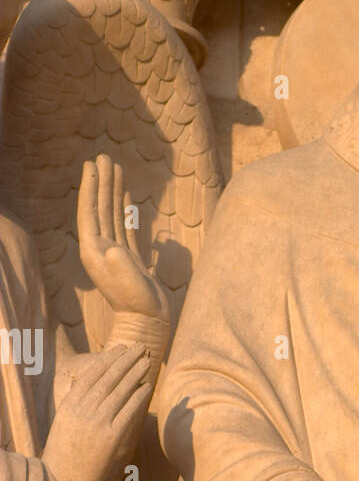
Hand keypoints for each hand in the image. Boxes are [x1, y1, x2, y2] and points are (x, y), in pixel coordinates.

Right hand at [41, 343, 152, 480]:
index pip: (91, 375)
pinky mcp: (110, 438)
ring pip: (120, 391)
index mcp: (68, 405)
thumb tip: (83, 388)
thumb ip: (74, 405)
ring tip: (147, 360)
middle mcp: (83, 410)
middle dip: (125, 360)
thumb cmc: (62, 456)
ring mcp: (97, 423)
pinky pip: (128, 412)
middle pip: (108, 378)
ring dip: (135, 373)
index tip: (120, 349)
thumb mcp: (63, 424)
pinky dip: (138, 396)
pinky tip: (147, 386)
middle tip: (139, 345)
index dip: (108, 360)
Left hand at [77, 155, 169, 327]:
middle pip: (100, 208)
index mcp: (94, 251)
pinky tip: (127, 197)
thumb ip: (117, 260)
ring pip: (113, 215)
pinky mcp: (130, 258)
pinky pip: (126, 227)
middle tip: (104, 157)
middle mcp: (102, 248)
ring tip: (116, 169)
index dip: (90, 186)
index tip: (91, 164)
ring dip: (113, 192)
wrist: (147, 323)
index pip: (89, 211)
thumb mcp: (125, 280)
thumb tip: (114, 249)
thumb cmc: (137, 303)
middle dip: (102, 182)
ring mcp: (116, 253)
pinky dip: (125, 210)